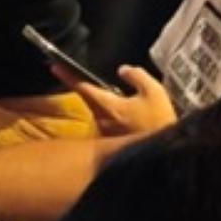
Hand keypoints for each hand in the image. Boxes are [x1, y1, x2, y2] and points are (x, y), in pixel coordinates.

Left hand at [54, 63, 177, 136]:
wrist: (165, 153)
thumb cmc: (159, 121)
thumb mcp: (154, 92)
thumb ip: (136, 76)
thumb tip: (122, 70)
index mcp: (108, 105)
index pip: (83, 87)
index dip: (68, 76)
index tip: (55, 67)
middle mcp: (100, 119)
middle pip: (90, 100)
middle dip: (93, 92)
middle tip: (108, 90)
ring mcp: (103, 132)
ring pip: (99, 112)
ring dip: (107, 107)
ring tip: (131, 110)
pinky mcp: (108, 143)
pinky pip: (106, 124)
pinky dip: (113, 119)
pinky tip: (130, 123)